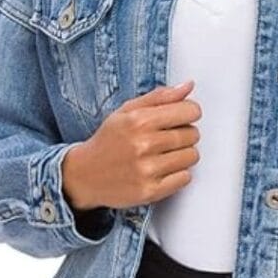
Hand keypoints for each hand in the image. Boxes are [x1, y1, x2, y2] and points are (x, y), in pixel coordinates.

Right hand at [62, 80, 200, 211]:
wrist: (84, 175)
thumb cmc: (108, 141)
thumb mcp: (127, 111)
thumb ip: (160, 97)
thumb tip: (188, 86)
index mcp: (138, 120)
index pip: (189, 111)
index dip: (189, 112)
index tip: (182, 116)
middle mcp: (143, 144)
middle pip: (192, 134)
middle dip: (185, 133)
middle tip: (167, 137)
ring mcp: (147, 170)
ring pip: (192, 156)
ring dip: (183, 155)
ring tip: (164, 154)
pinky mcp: (150, 191)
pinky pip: (185, 178)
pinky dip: (178, 174)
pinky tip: (162, 169)